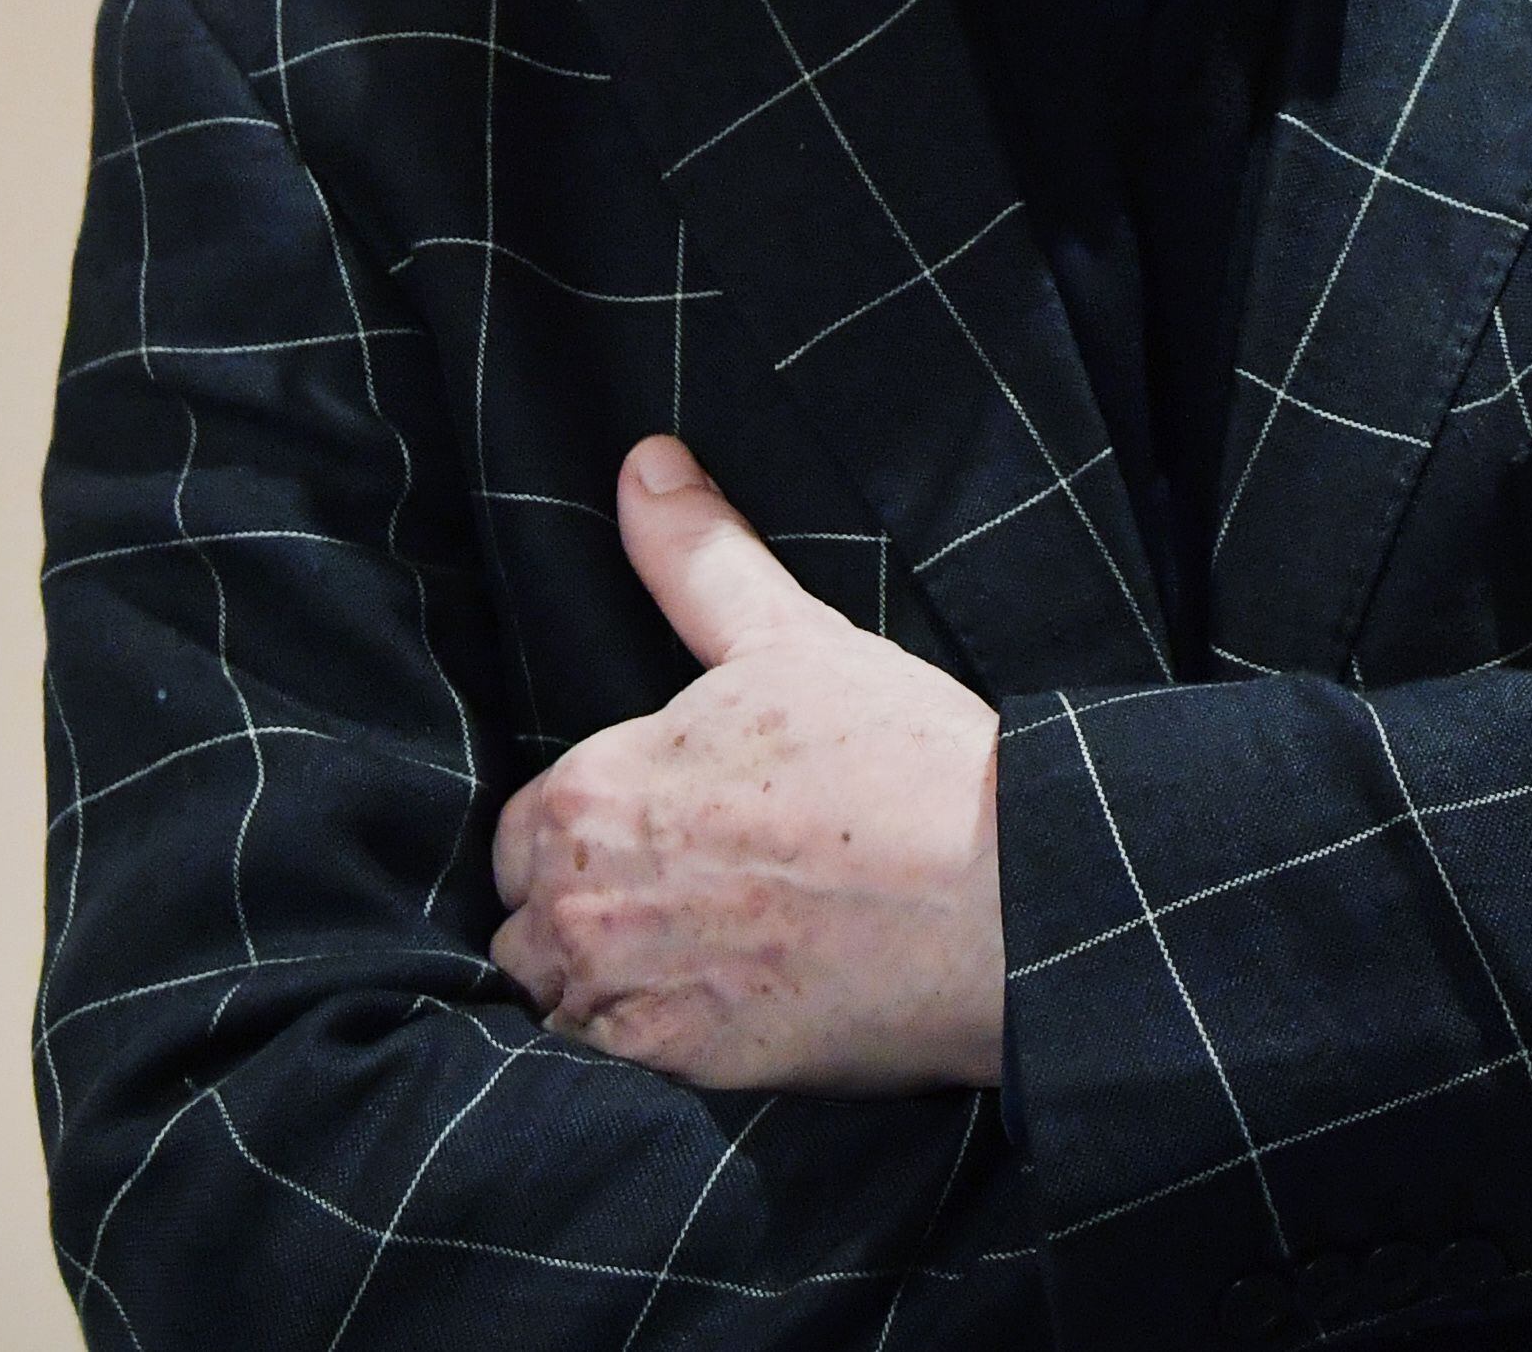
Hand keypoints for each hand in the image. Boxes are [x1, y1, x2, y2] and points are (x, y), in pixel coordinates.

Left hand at [490, 438, 1004, 1091]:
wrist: (1002, 897)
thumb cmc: (899, 761)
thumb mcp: (793, 639)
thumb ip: (698, 557)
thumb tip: (643, 461)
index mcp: (589, 790)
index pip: (528, 823)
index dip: (596, 820)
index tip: (672, 823)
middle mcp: (580, 901)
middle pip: (532, 915)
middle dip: (588, 902)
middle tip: (694, 887)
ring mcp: (626, 996)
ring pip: (563, 994)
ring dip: (608, 976)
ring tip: (703, 949)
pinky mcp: (678, 1069)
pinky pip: (611, 1063)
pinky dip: (647, 1040)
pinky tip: (722, 1002)